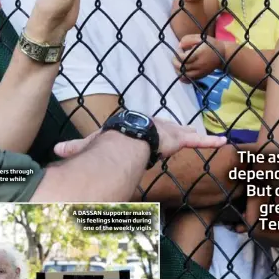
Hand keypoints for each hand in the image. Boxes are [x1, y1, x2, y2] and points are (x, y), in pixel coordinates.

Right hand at [53, 119, 226, 160]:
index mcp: (137, 128)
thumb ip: (77, 148)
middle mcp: (155, 127)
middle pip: (167, 129)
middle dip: (175, 132)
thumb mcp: (92, 144)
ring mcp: (169, 133)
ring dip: (193, 137)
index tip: (154, 136)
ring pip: (184, 134)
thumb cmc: (108, 141)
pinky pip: (197, 141)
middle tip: (182, 134)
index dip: (152, 133)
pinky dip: (210, 142)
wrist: (123, 139)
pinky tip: (223, 142)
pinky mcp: (179, 140)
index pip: (146, 130)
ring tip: (208, 139)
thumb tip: (54, 150)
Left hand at [172, 34, 224, 79]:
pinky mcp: (201, 76)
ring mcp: (200, 72)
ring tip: (178, 64)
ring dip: (178, 70)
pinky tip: (182, 72)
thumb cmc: (210, 44)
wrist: (223, 54)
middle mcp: (199, 65)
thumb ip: (188, 39)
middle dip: (175, 62)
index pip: (183, 58)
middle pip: (182, 67)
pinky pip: (189, 80)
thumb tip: (179, 46)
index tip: (180, 49)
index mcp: (198, 54)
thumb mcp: (200, 37)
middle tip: (176, 57)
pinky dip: (183, 77)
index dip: (178, 54)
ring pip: (184, 75)